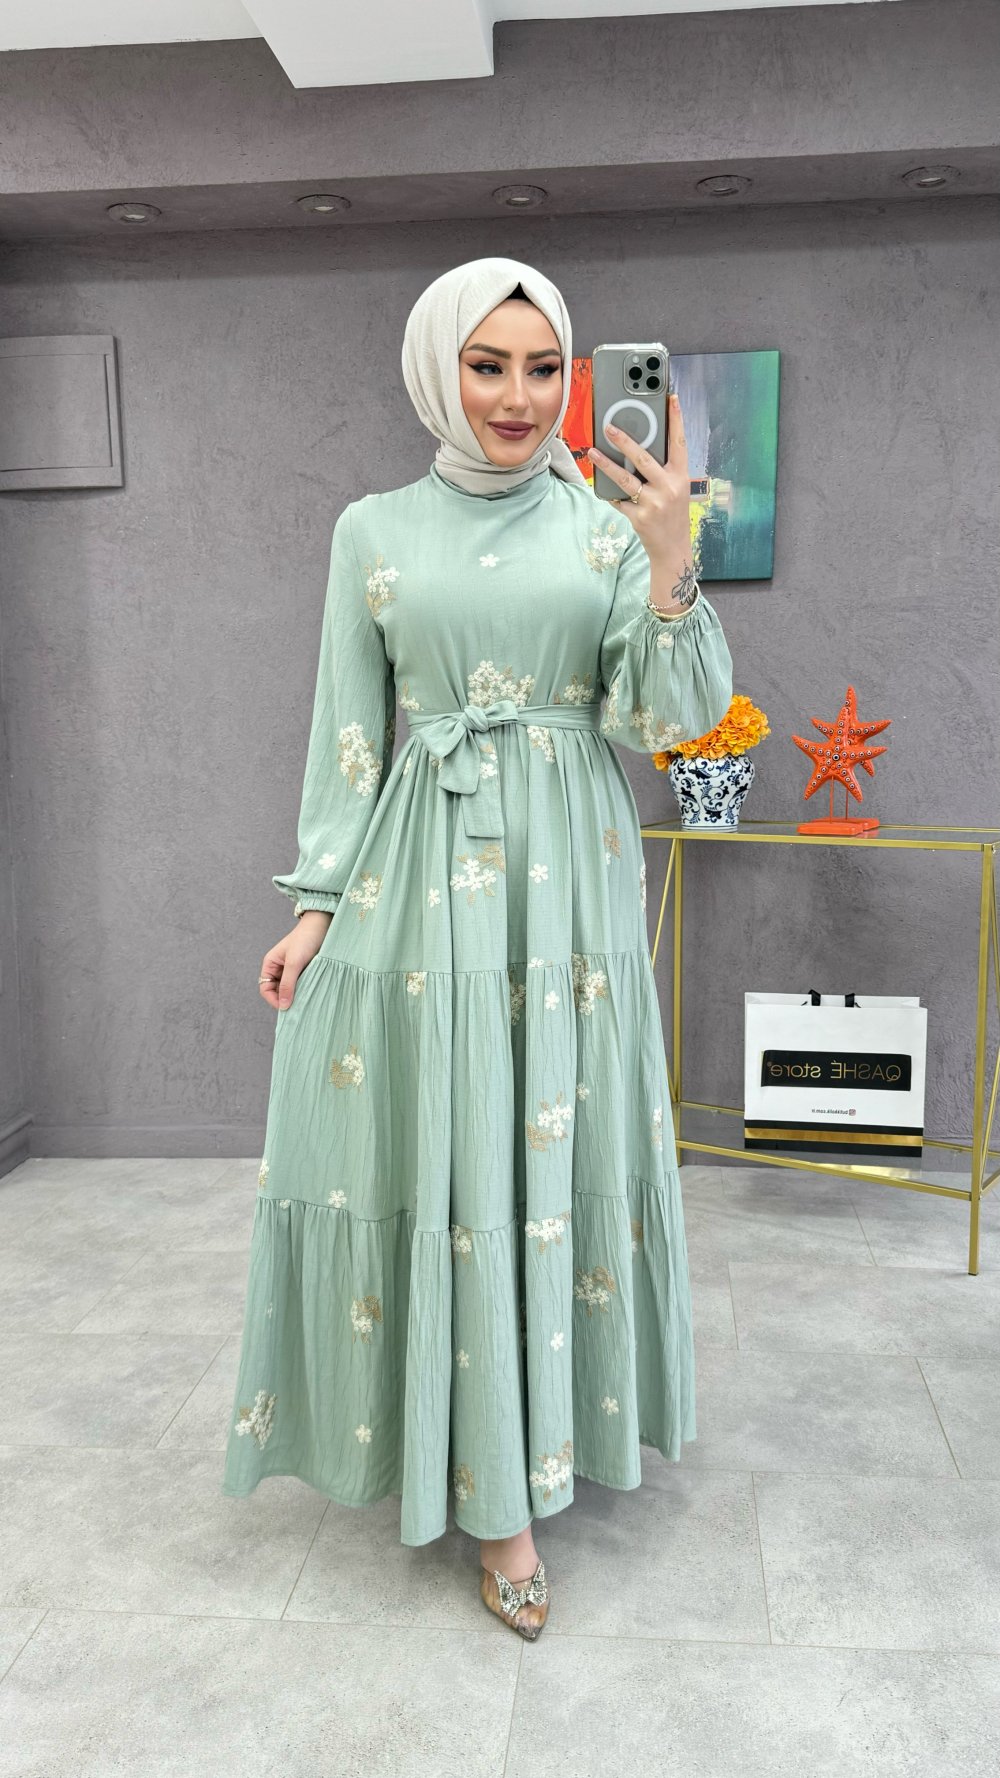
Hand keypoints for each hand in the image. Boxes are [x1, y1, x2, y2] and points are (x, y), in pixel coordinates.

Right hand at [258, 912, 329, 1010]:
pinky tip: (310, 993)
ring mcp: (291, 971)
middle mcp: (278, 969)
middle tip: (297, 1006)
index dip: (273, 1000)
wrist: (322, 926)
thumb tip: (283, 1006)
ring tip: (305, 1000)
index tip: (286, 1007)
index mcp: (270, 964)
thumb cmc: (305, 940)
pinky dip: (303, 991)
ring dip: (295, 995)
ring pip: (289, 990)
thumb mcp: (294, 963)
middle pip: (277, 991)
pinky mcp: (303, 971)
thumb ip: (288, 984)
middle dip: (285, 999)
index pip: (265, 989)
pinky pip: (300, 985)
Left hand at [587, 390, 690, 563]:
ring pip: (625, 478)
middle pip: (644, 458)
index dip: (676, 419)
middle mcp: (669, 488)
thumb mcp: (676, 490)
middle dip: (625, 440)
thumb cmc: (673, 515)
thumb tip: (637, 449)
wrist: (672, 549)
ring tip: (593, 452)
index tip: (671, 398)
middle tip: (609, 426)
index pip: (680, 442)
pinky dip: (611, 494)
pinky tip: (603, 487)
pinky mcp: (639, 517)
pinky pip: (619, 500)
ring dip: (606, 464)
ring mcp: (654, 503)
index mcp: (681, 477)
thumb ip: (663, 471)